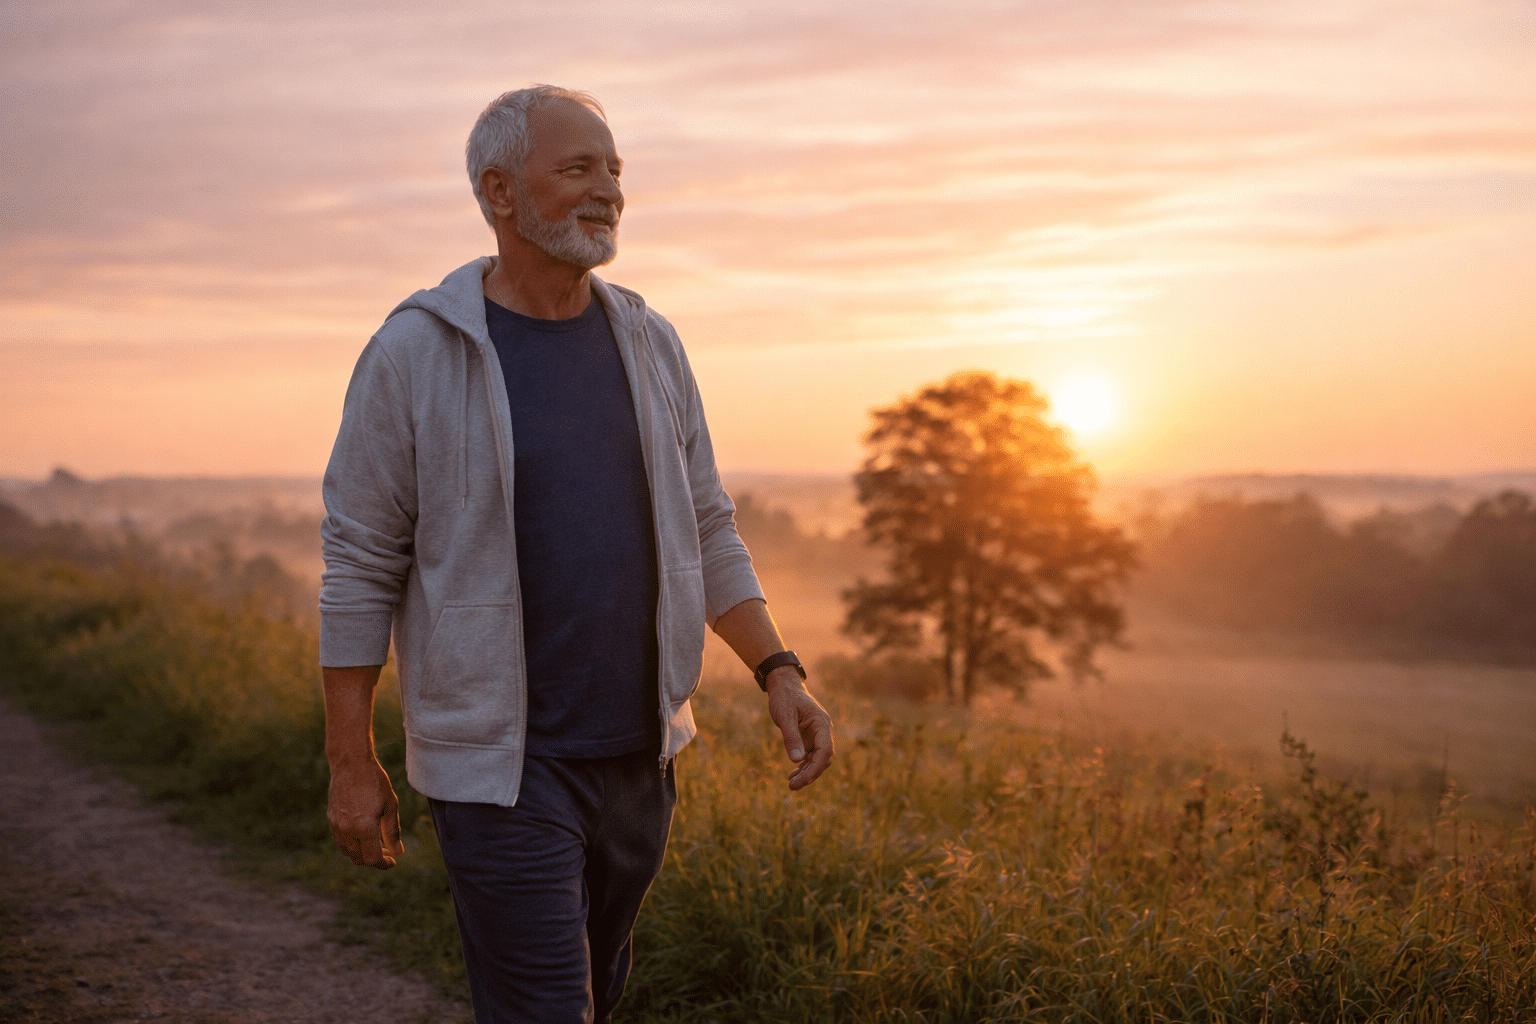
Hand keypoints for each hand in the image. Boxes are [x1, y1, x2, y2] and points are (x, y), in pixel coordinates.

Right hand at [327, 756, 403, 869]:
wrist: (351, 764)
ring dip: (361, 853)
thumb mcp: (390, 805)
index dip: (383, 864)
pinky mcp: (331, 819)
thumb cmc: (375, 782)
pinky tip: (363, 835)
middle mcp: (347, 830)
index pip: (372, 858)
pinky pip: (340, 840)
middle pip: (358, 859)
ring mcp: (336, 826)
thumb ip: (393, 831)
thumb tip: (398, 851)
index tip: (392, 861)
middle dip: (373, 860)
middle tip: (387, 852)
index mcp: (364, 828)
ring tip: (376, 845)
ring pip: (347, 852)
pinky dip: (351, 844)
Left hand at [766, 668, 833, 789]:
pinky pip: (810, 757)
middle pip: (823, 759)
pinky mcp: (809, 739)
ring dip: (806, 774)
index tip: (805, 780)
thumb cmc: (784, 698)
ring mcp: (817, 736)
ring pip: (816, 760)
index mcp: (821, 723)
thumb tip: (797, 760)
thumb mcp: (785, 716)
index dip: (817, 767)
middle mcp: (822, 731)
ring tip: (792, 785)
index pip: (825, 750)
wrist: (784, 686)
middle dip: (810, 774)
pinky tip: (792, 776)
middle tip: (793, 786)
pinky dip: (802, 767)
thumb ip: (791, 737)